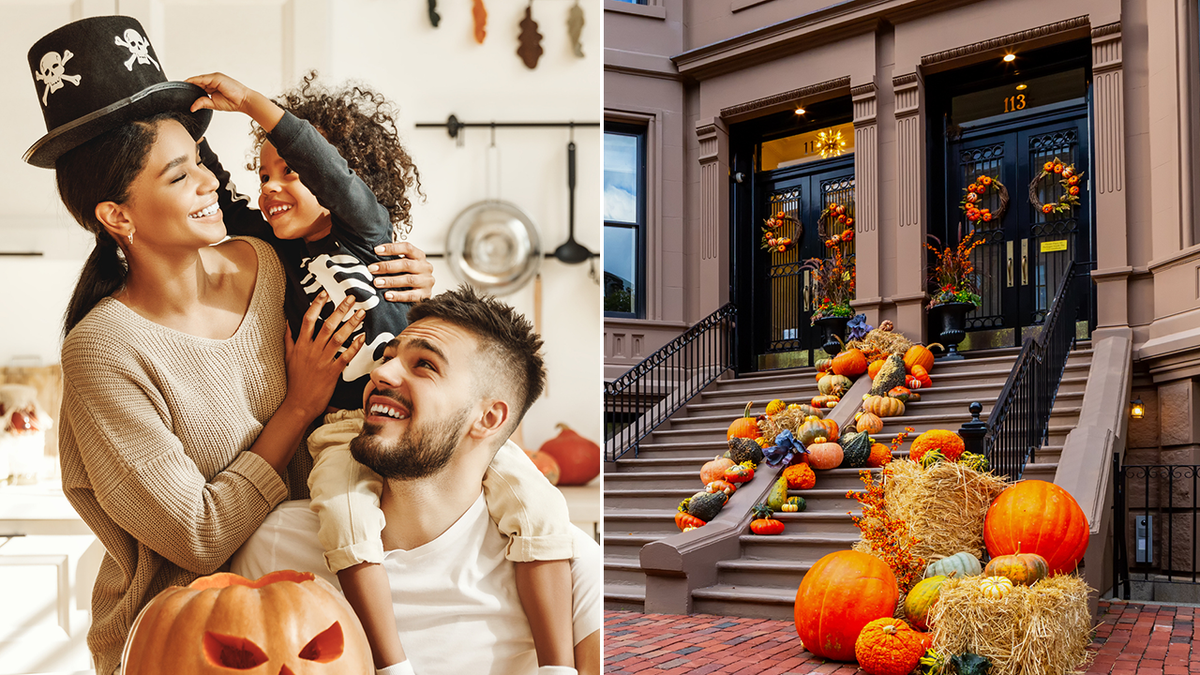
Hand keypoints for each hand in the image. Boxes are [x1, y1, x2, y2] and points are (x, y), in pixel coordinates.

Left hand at [187, 72, 284, 131]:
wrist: (244, 101)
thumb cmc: (233, 102)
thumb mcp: (214, 104)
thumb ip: (203, 103)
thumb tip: (192, 107)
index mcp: (213, 85)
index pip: (199, 85)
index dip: (190, 88)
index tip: (181, 92)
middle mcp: (213, 80)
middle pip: (197, 81)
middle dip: (188, 85)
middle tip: (177, 90)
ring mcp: (215, 78)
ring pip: (198, 79)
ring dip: (189, 83)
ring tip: (180, 87)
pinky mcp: (216, 78)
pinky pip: (202, 79)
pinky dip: (194, 81)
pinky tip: (188, 84)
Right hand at [283, 291, 366, 419]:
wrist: (298, 404)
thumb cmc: (295, 380)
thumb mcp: (287, 357)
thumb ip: (289, 338)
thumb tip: (288, 321)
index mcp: (301, 345)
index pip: (308, 319)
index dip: (317, 305)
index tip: (325, 293)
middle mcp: (312, 350)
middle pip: (327, 325)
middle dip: (340, 309)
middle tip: (351, 297)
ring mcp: (322, 361)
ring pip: (338, 338)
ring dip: (351, 324)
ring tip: (361, 313)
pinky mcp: (332, 372)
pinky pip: (345, 356)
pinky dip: (354, 346)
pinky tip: (363, 337)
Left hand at [369, 242, 435, 302]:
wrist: (424, 293)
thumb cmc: (410, 275)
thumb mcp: (404, 263)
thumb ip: (393, 258)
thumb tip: (374, 252)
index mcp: (419, 256)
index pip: (407, 248)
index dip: (391, 248)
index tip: (376, 250)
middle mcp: (425, 267)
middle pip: (406, 264)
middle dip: (387, 266)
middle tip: (372, 269)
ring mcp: (426, 281)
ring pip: (408, 280)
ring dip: (390, 281)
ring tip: (377, 282)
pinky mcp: (425, 295)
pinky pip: (411, 296)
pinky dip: (398, 296)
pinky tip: (387, 295)